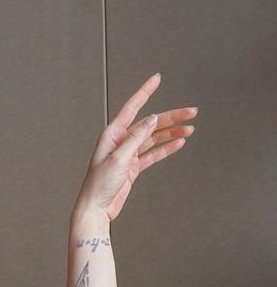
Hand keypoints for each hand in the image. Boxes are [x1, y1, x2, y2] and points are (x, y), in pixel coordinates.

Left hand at [75, 72, 196, 223]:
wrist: (96, 209)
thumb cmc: (100, 185)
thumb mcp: (119, 158)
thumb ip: (136, 138)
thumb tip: (151, 119)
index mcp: (112, 134)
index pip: (132, 107)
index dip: (145, 91)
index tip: (157, 78)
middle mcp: (120, 141)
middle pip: (150, 123)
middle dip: (171, 117)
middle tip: (191, 112)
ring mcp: (128, 154)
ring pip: (154, 138)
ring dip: (172, 133)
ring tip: (190, 129)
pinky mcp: (133, 167)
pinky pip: (153, 154)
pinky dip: (166, 148)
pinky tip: (179, 143)